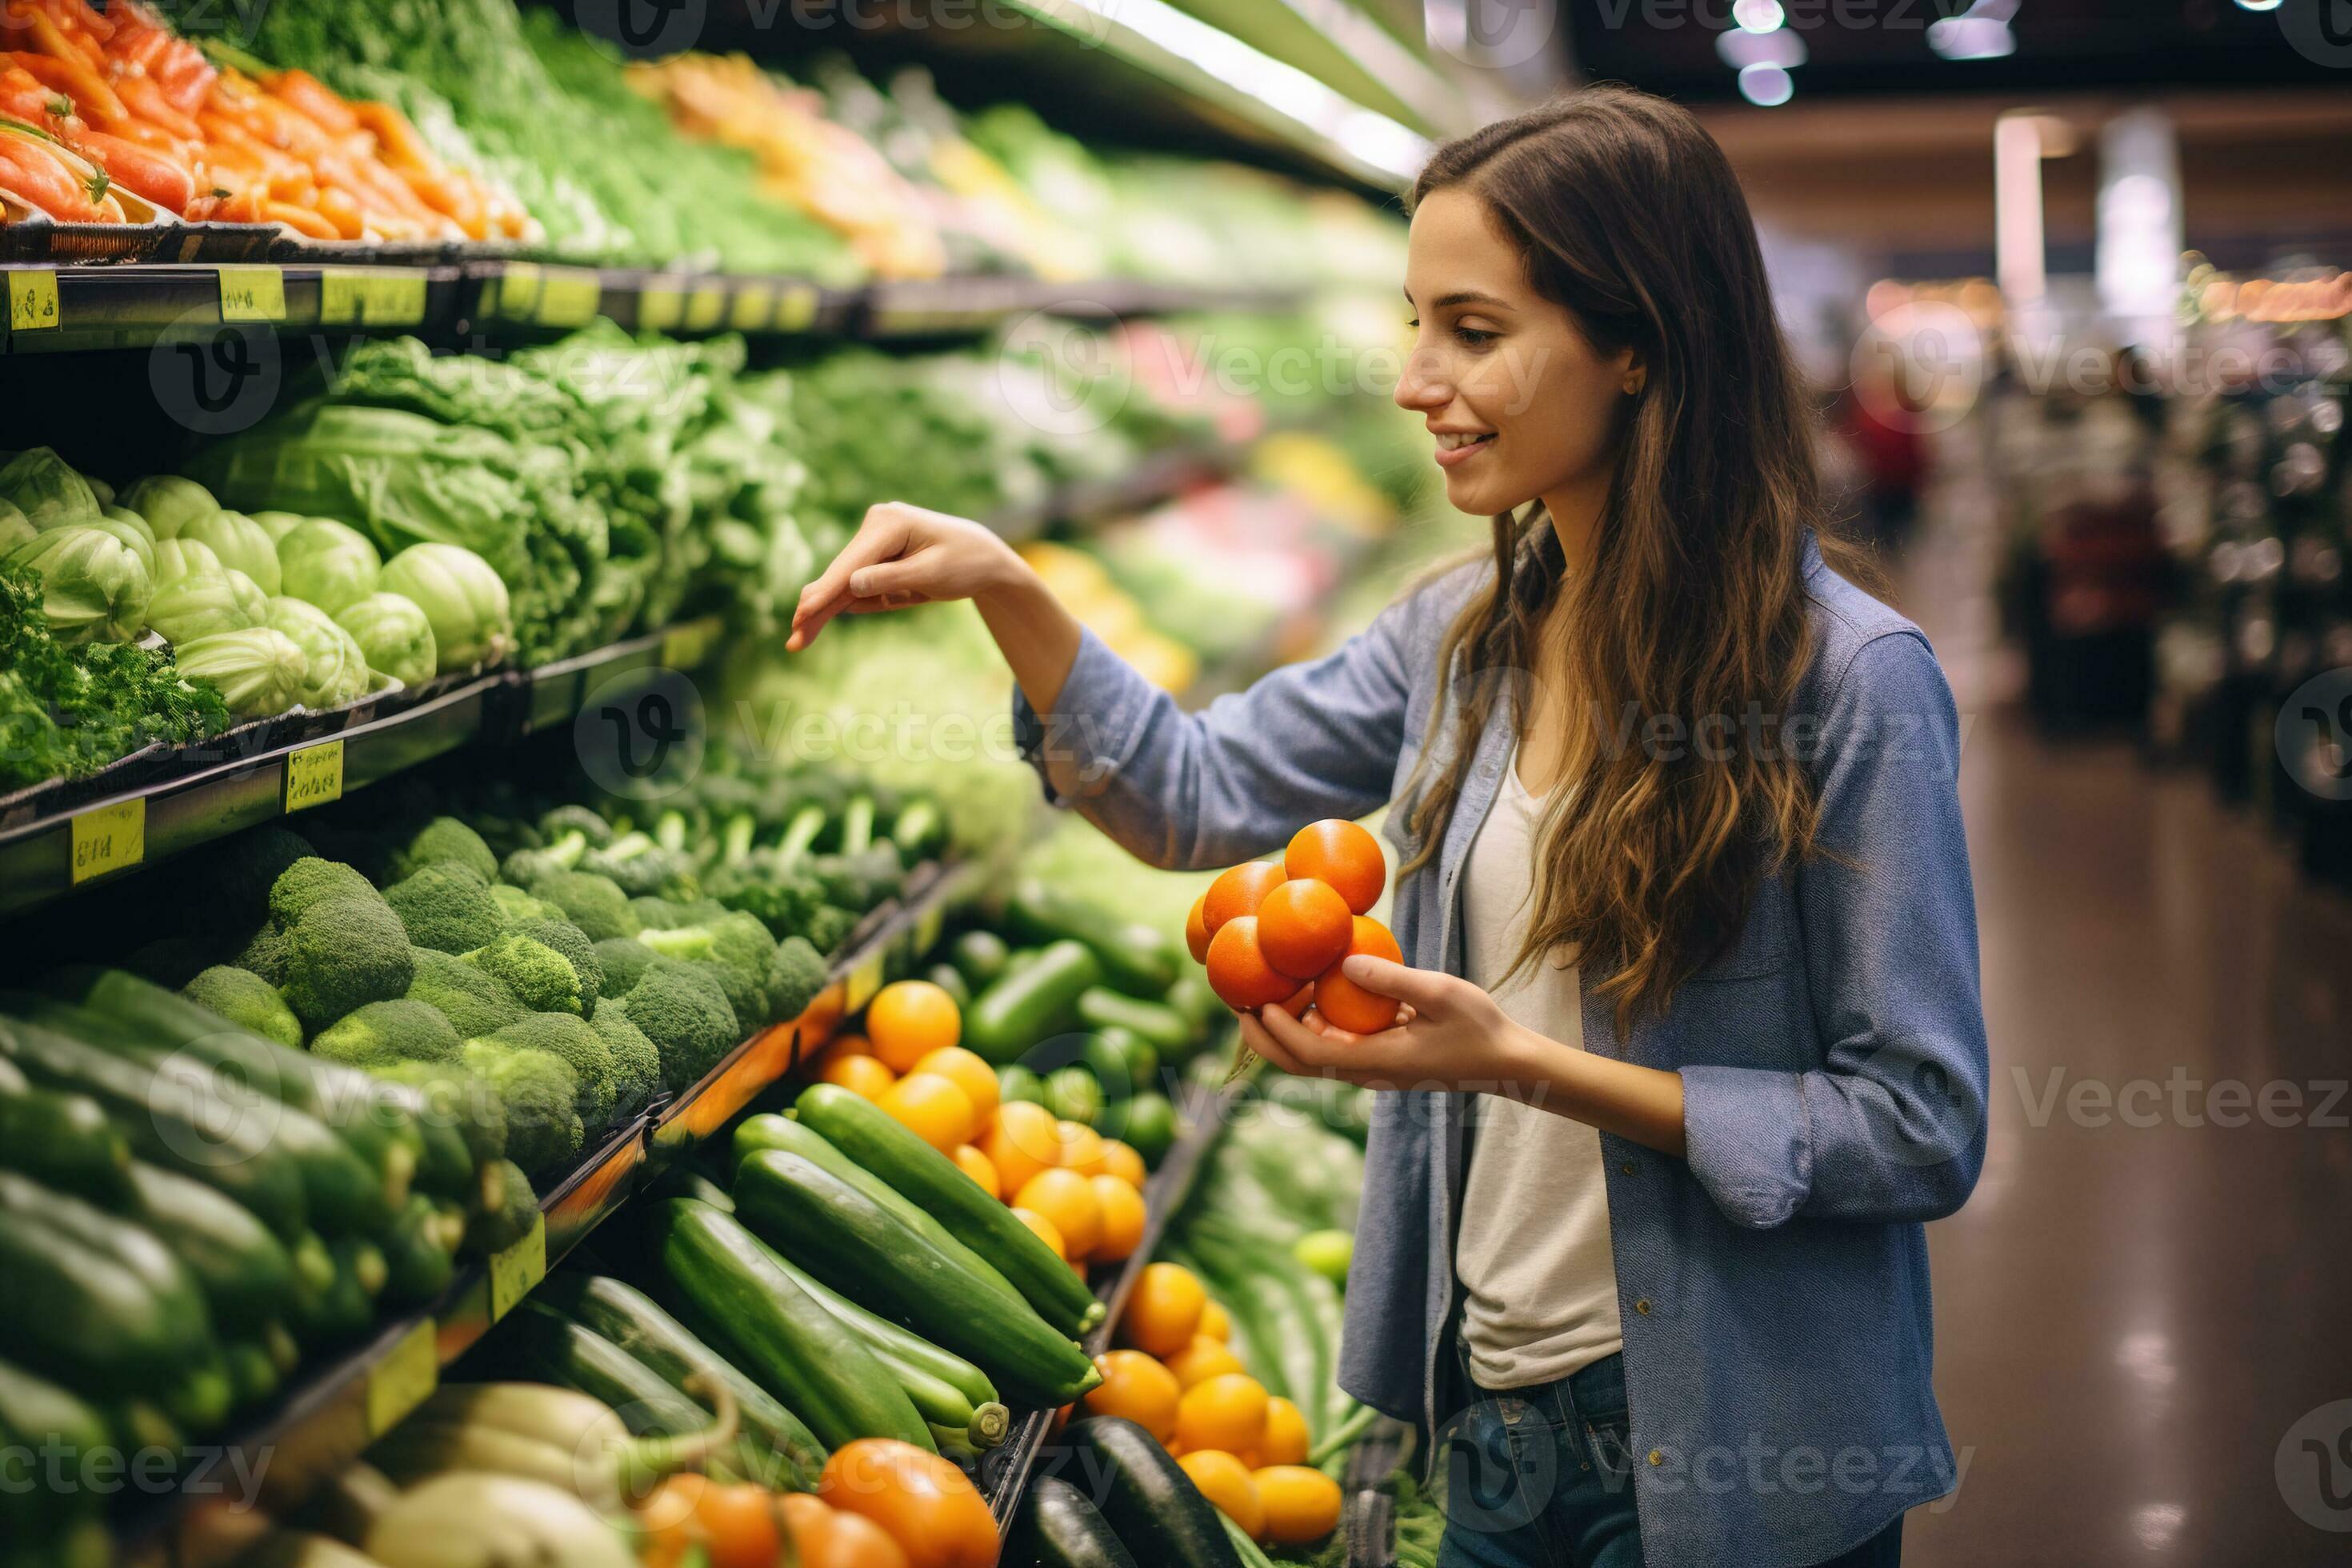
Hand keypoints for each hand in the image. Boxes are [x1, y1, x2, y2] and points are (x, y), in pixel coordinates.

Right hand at [788, 501, 1026, 651]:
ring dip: (823, 610)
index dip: (826, 592)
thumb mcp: (932, 576)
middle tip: (794, 641)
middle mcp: (876, 524)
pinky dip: (843, 603)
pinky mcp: (877, 554)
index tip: (803, 613)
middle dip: (817, 608)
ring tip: (798, 640)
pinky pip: (857, 583)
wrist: (985, 557)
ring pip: (843, 581)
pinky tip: (821, 620)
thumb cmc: (965, 564)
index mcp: (890, 523)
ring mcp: (874, 538)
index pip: (851, 564)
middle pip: (840, 574)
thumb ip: (891, 579)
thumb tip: (850, 586)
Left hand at [1238, 955, 1532, 1093]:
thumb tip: (1346, 960)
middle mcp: (1368, 1072)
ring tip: (1263, 996)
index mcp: (1378, 1062)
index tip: (1256, 1003)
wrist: (1506, 1062)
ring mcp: (1373, 1070)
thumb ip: (1393, 979)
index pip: (1311, 1054)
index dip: (1277, 1032)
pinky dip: (1312, 1028)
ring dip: (1284, 1034)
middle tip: (1239, 1004)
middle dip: (1264, 1038)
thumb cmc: (1479, 1027)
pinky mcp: (1380, 1061)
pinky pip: (1334, 1048)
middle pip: (1300, 1065)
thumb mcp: (1440, 992)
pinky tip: (1307, 997)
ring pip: (1314, 1058)